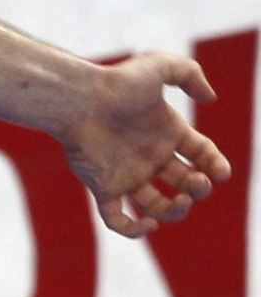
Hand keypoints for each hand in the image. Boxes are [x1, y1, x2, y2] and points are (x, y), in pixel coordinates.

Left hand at [53, 53, 230, 236]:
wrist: (76, 99)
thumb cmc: (116, 83)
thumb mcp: (159, 65)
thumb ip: (189, 73)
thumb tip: (210, 97)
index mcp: (165, 131)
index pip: (200, 154)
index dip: (214, 164)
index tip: (219, 171)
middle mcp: (149, 155)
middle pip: (184, 183)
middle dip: (199, 188)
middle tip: (197, 182)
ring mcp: (127, 173)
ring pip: (159, 207)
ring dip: (176, 212)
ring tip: (181, 201)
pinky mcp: (104, 187)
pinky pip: (119, 220)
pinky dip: (135, 230)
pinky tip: (149, 222)